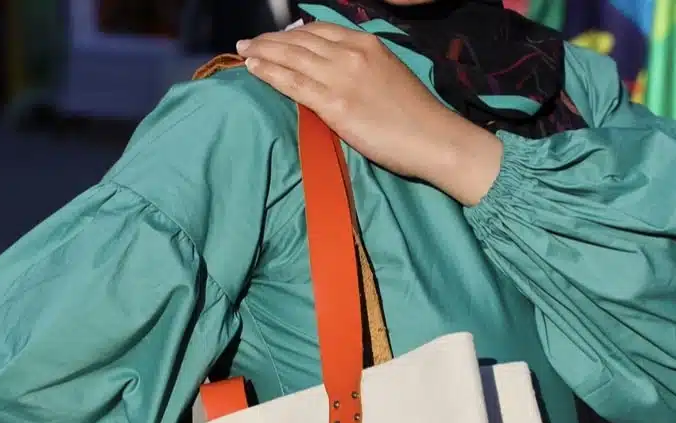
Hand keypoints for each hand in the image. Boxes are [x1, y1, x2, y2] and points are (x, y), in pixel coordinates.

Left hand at [236, 23, 502, 205]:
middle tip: (248, 44)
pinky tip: (253, 68)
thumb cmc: (415, 116)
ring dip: (262, 52)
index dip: (292, 34)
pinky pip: (293, 83)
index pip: (319, 31)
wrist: (432, 138)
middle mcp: (351, 53)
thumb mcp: (388, 75)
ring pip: (291, 57)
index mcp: (366, 43)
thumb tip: (338, 74)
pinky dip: (269, 73)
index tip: (276, 40)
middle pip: (300, 40)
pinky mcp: (335, 103)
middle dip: (270, 41)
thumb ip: (362, 69)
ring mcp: (341, 76)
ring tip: (242, 52)